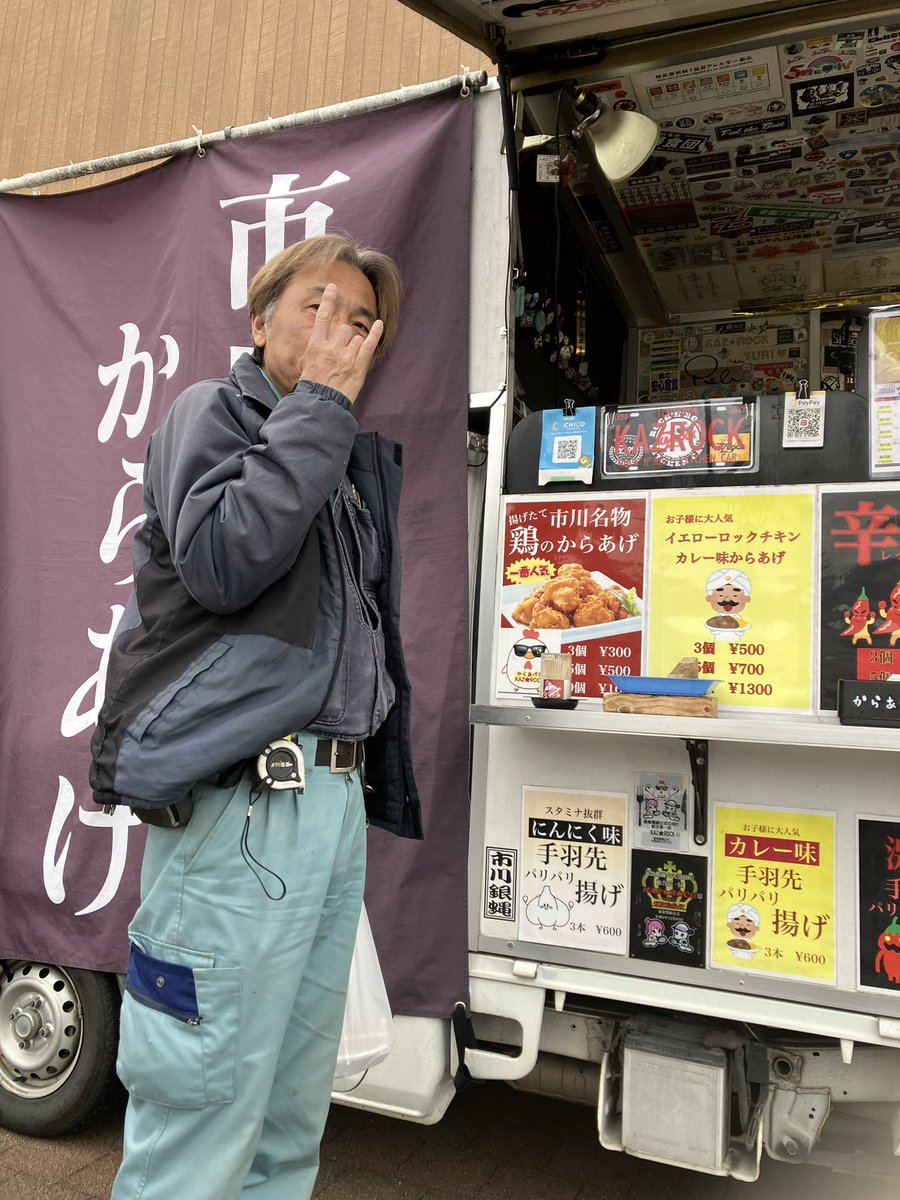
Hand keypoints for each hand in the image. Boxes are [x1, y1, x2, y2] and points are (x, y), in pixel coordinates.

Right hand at [299, 284, 382, 403]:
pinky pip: (369, 344)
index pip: (323, 317)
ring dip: (355, 346)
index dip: (329, 301)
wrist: (321, 404)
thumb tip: (328, 337)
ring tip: (348, 362)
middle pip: (344, 329)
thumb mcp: (308, 363)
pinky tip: (379, 324)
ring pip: (356, 338)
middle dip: (345, 338)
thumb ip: (319, 347)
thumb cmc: (313, 386)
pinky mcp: (359, 366)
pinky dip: (375, 333)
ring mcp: (346, 357)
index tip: (333, 287)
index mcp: (316, 345)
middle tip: (340, 354)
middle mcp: (332, 348)